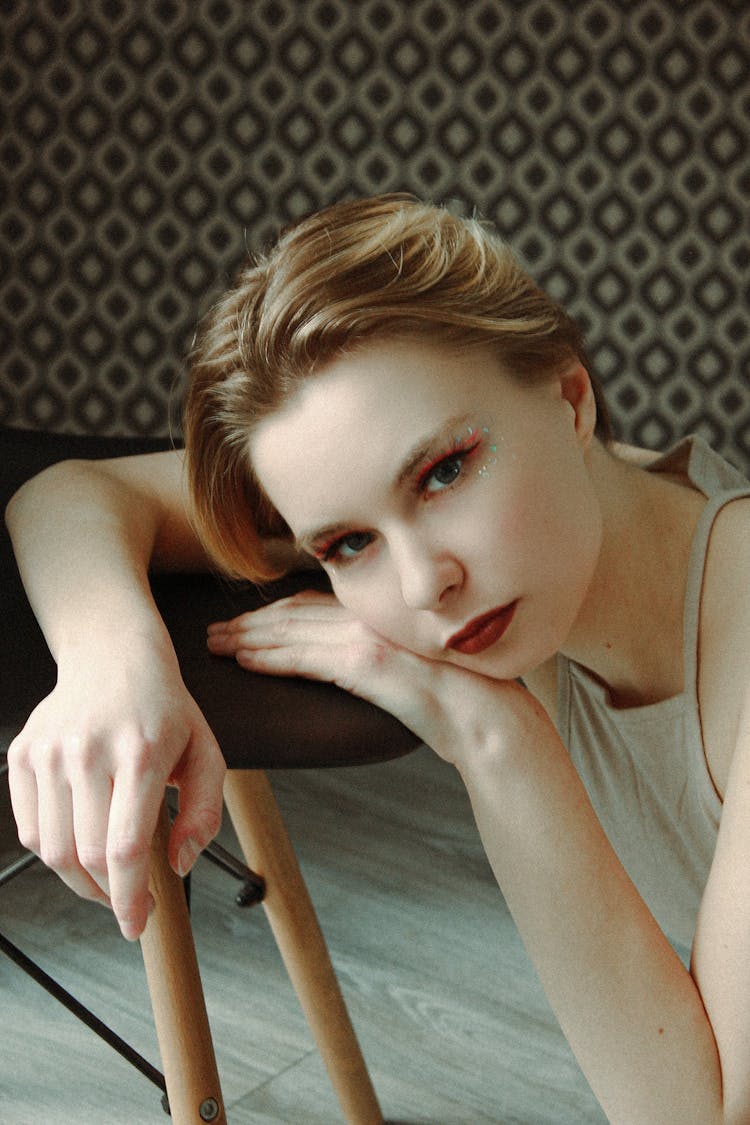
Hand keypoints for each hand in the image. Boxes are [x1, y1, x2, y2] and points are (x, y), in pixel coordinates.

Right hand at [7, 641, 225, 940]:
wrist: (113, 656)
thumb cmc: (164, 708)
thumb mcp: (206, 752)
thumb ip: (203, 812)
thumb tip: (179, 864)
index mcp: (143, 750)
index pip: (127, 846)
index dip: (130, 898)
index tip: (137, 923)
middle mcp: (90, 750)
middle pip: (90, 856)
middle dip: (112, 896)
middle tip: (131, 904)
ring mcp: (51, 752)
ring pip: (55, 850)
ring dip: (82, 881)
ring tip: (108, 879)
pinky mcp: (23, 754)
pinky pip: (30, 829)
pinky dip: (54, 853)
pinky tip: (81, 847)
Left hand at [206, 590, 545, 764]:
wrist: (490, 720)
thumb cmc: (463, 699)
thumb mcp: (419, 665)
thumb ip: (386, 653)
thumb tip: (361, 663)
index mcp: (382, 612)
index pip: (312, 604)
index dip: (273, 612)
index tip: (245, 621)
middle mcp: (371, 614)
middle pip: (293, 612)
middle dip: (249, 622)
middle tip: (215, 631)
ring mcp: (366, 635)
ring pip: (290, 631)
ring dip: (246, 638)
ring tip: (216, 646)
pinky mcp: (363, 662)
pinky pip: (302, 658)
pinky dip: (268, 659)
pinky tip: (244, 662)